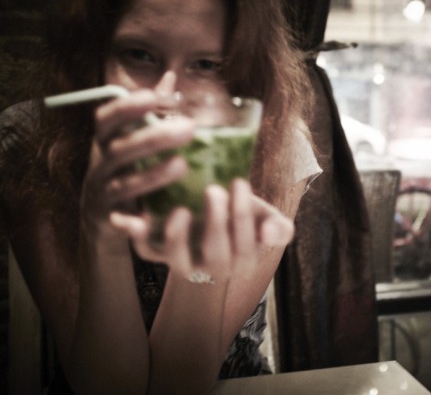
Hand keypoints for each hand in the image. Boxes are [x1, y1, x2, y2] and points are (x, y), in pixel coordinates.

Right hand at [80, 90, 194, 241]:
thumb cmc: (127, 167)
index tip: (156, 97)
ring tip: (183, 165)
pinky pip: (123, 220)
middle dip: (153, 137)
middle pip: (119, 148)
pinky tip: (160, 212)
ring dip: (152, 175)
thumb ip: (153, 111)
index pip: (107, 118)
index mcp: (107, 140)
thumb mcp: (134, 138)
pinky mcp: (111, 220)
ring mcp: (104, 192)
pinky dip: (137, 218)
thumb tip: (170, 76)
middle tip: (190, 128)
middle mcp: (101, 164)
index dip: (128, 107)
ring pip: (123, 183)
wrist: (104, 216)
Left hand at [110, 179, 294, 281]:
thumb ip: (278, 228)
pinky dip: (137, 238)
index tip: (238, 183)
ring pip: (179, 260)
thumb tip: (269, 231)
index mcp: (244, 259)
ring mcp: (184, 262)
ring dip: (178, 238)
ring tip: (180, 211)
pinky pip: (147, 252)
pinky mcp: (159, 254)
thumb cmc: (243, 220)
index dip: (242, 216)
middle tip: (214, 191)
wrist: (211, 228)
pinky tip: (132, 219)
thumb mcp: (265, 221)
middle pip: (216, 253)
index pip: (245, 244)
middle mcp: (215, 267)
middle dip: (216, 223)